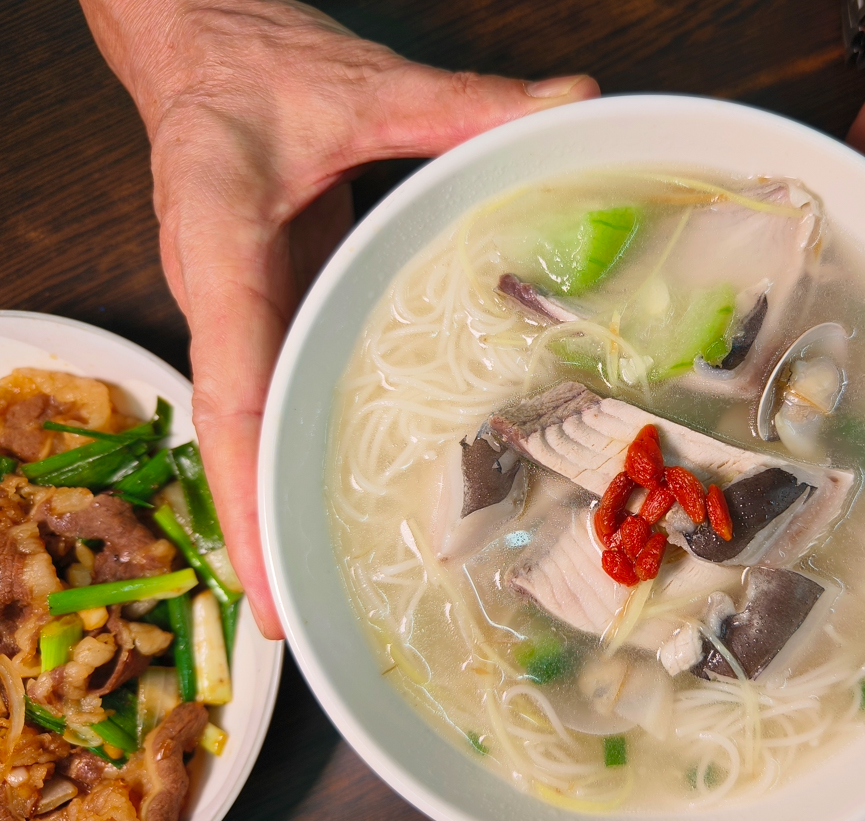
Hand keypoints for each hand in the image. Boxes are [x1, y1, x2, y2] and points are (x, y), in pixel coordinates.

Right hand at [81, 0, 598, 637]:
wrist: (194, 45)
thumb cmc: (252, 65)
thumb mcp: (361, 84)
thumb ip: (461, 102)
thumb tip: (570, 104)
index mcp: (221, 246)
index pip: (230, 379)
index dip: (244, 480)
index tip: (263, 566)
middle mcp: (220, 293)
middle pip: (230, 431)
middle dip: (252, 526)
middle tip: (286, 620)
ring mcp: (239, 307)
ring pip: (245, 423)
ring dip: (266, 505)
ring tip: (303, 593)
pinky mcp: (263, 304)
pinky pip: (271, 390)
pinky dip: (287, 453)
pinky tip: (324, 498)